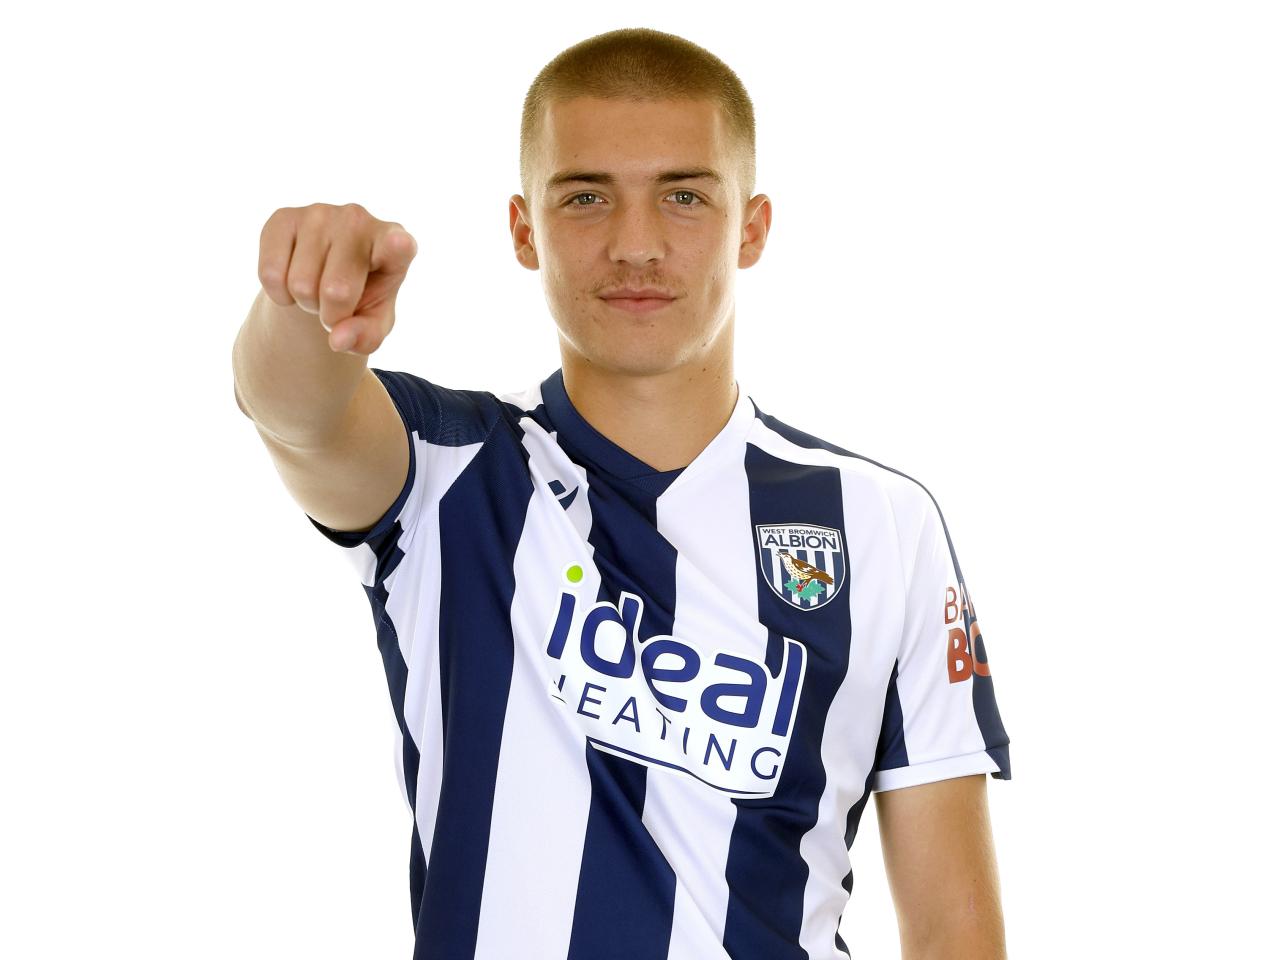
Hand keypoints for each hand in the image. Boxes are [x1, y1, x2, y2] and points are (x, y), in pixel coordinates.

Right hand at [257, 202, 417, 354]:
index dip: (396, 246)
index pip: (398, 244)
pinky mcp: (284, 217)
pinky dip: (279, 294)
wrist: (324, 280)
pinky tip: (292, 280)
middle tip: (335, 305)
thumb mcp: (372, 325)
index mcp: (394, 243)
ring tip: (317, 289)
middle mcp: (359, 220)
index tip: (399, 244)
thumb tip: (338, 339)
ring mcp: (320, 213)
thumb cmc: (360, 300)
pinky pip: (270, 273)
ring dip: (305, 302)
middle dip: (330, 315)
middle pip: (336, 291)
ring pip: (300, 284)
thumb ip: (365, 337)